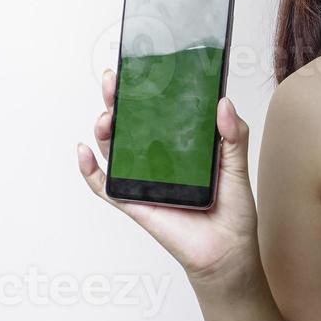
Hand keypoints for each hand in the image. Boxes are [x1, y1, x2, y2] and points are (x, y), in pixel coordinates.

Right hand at [76, 69, 259, 287]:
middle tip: (113, 81)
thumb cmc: (232, 211)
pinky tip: (84, 152)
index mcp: (181, 145)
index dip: (144, 90)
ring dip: (104, 130)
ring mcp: (143, 180)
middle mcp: (158, 159)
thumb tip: (223, 102)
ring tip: (107, 117)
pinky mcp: (134, 202)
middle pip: (129, 124)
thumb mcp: (237, 166)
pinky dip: (90, 170)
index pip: (158, 112)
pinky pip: (105, 186)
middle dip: (117, 100)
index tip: (137, 68)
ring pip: (113, 149)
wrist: (227, 251)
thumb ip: (233, 135)